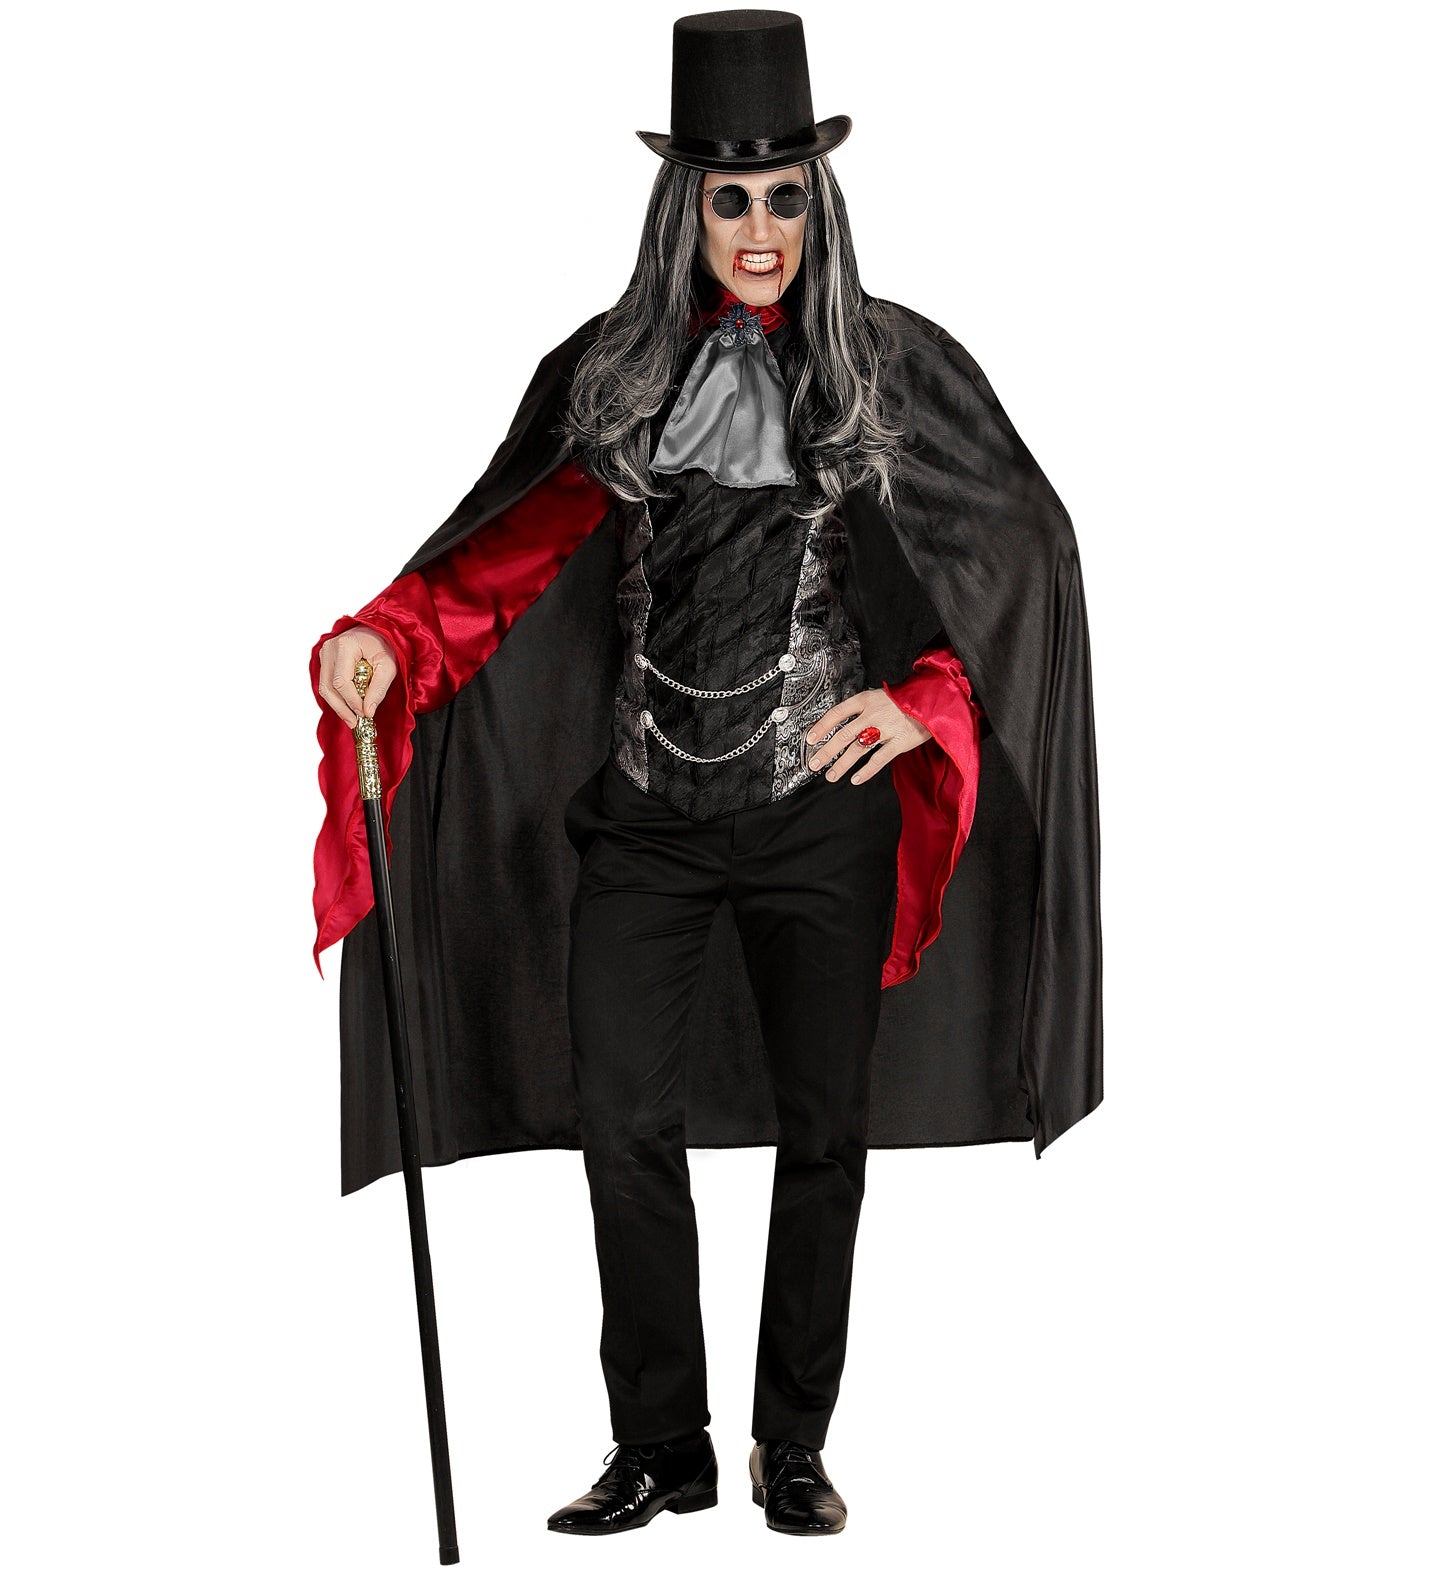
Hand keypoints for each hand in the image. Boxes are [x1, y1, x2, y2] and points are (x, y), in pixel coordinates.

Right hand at [317, 625, 398, 728]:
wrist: (378, 630)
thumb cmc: (385, 644)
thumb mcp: (389, 666)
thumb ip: (378, 689)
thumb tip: (368, 712)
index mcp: (345, 645)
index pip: (341, 681)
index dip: (352, 701)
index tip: (365, 714)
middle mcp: (329, 648)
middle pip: (328, 687)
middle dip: (342, 708)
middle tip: (354, 723)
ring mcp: (324, 653)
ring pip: (324, 688)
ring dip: (338, 706)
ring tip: (351, 719)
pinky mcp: (325, 661)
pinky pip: (327, 684)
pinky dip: (337, 697)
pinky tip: (348, 708)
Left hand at [805, 688, 932, 784]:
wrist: (933, 698)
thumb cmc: (905, 699)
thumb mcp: (880, 695)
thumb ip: (862, 708)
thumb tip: (841, 720)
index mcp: (866, 700)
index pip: (837, 713)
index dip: (822, 726)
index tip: (810, 738)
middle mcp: (874, 713)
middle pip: (844, 734)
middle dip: (827, 751)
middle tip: (814, 763)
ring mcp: (887, 728)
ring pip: (858, 749)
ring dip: (842, 764)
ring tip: (831, 775)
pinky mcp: (900, 741)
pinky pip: (880, 759)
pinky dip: (866, 770)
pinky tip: (855, 779)